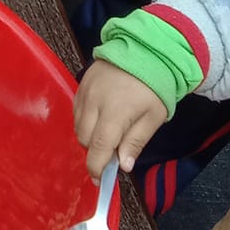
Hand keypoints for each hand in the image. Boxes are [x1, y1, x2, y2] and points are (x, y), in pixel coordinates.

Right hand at [74, 60, 167, 181]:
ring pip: (78, 126)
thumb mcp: (152, 117)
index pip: (98, 148)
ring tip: (107, 132)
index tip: (99, 179)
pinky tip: (99, 117)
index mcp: (114, 113)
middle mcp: (94, 103)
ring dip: (89, 135)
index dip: (96, 167)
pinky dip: (84, 120)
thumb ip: (135, 142)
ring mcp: (85, 93)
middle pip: (84, 139)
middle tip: (111, 150)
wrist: (144, 50)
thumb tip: (123, 166)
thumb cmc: (153, 87)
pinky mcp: (80, 84)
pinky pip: (76, 111)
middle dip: (95, 150)